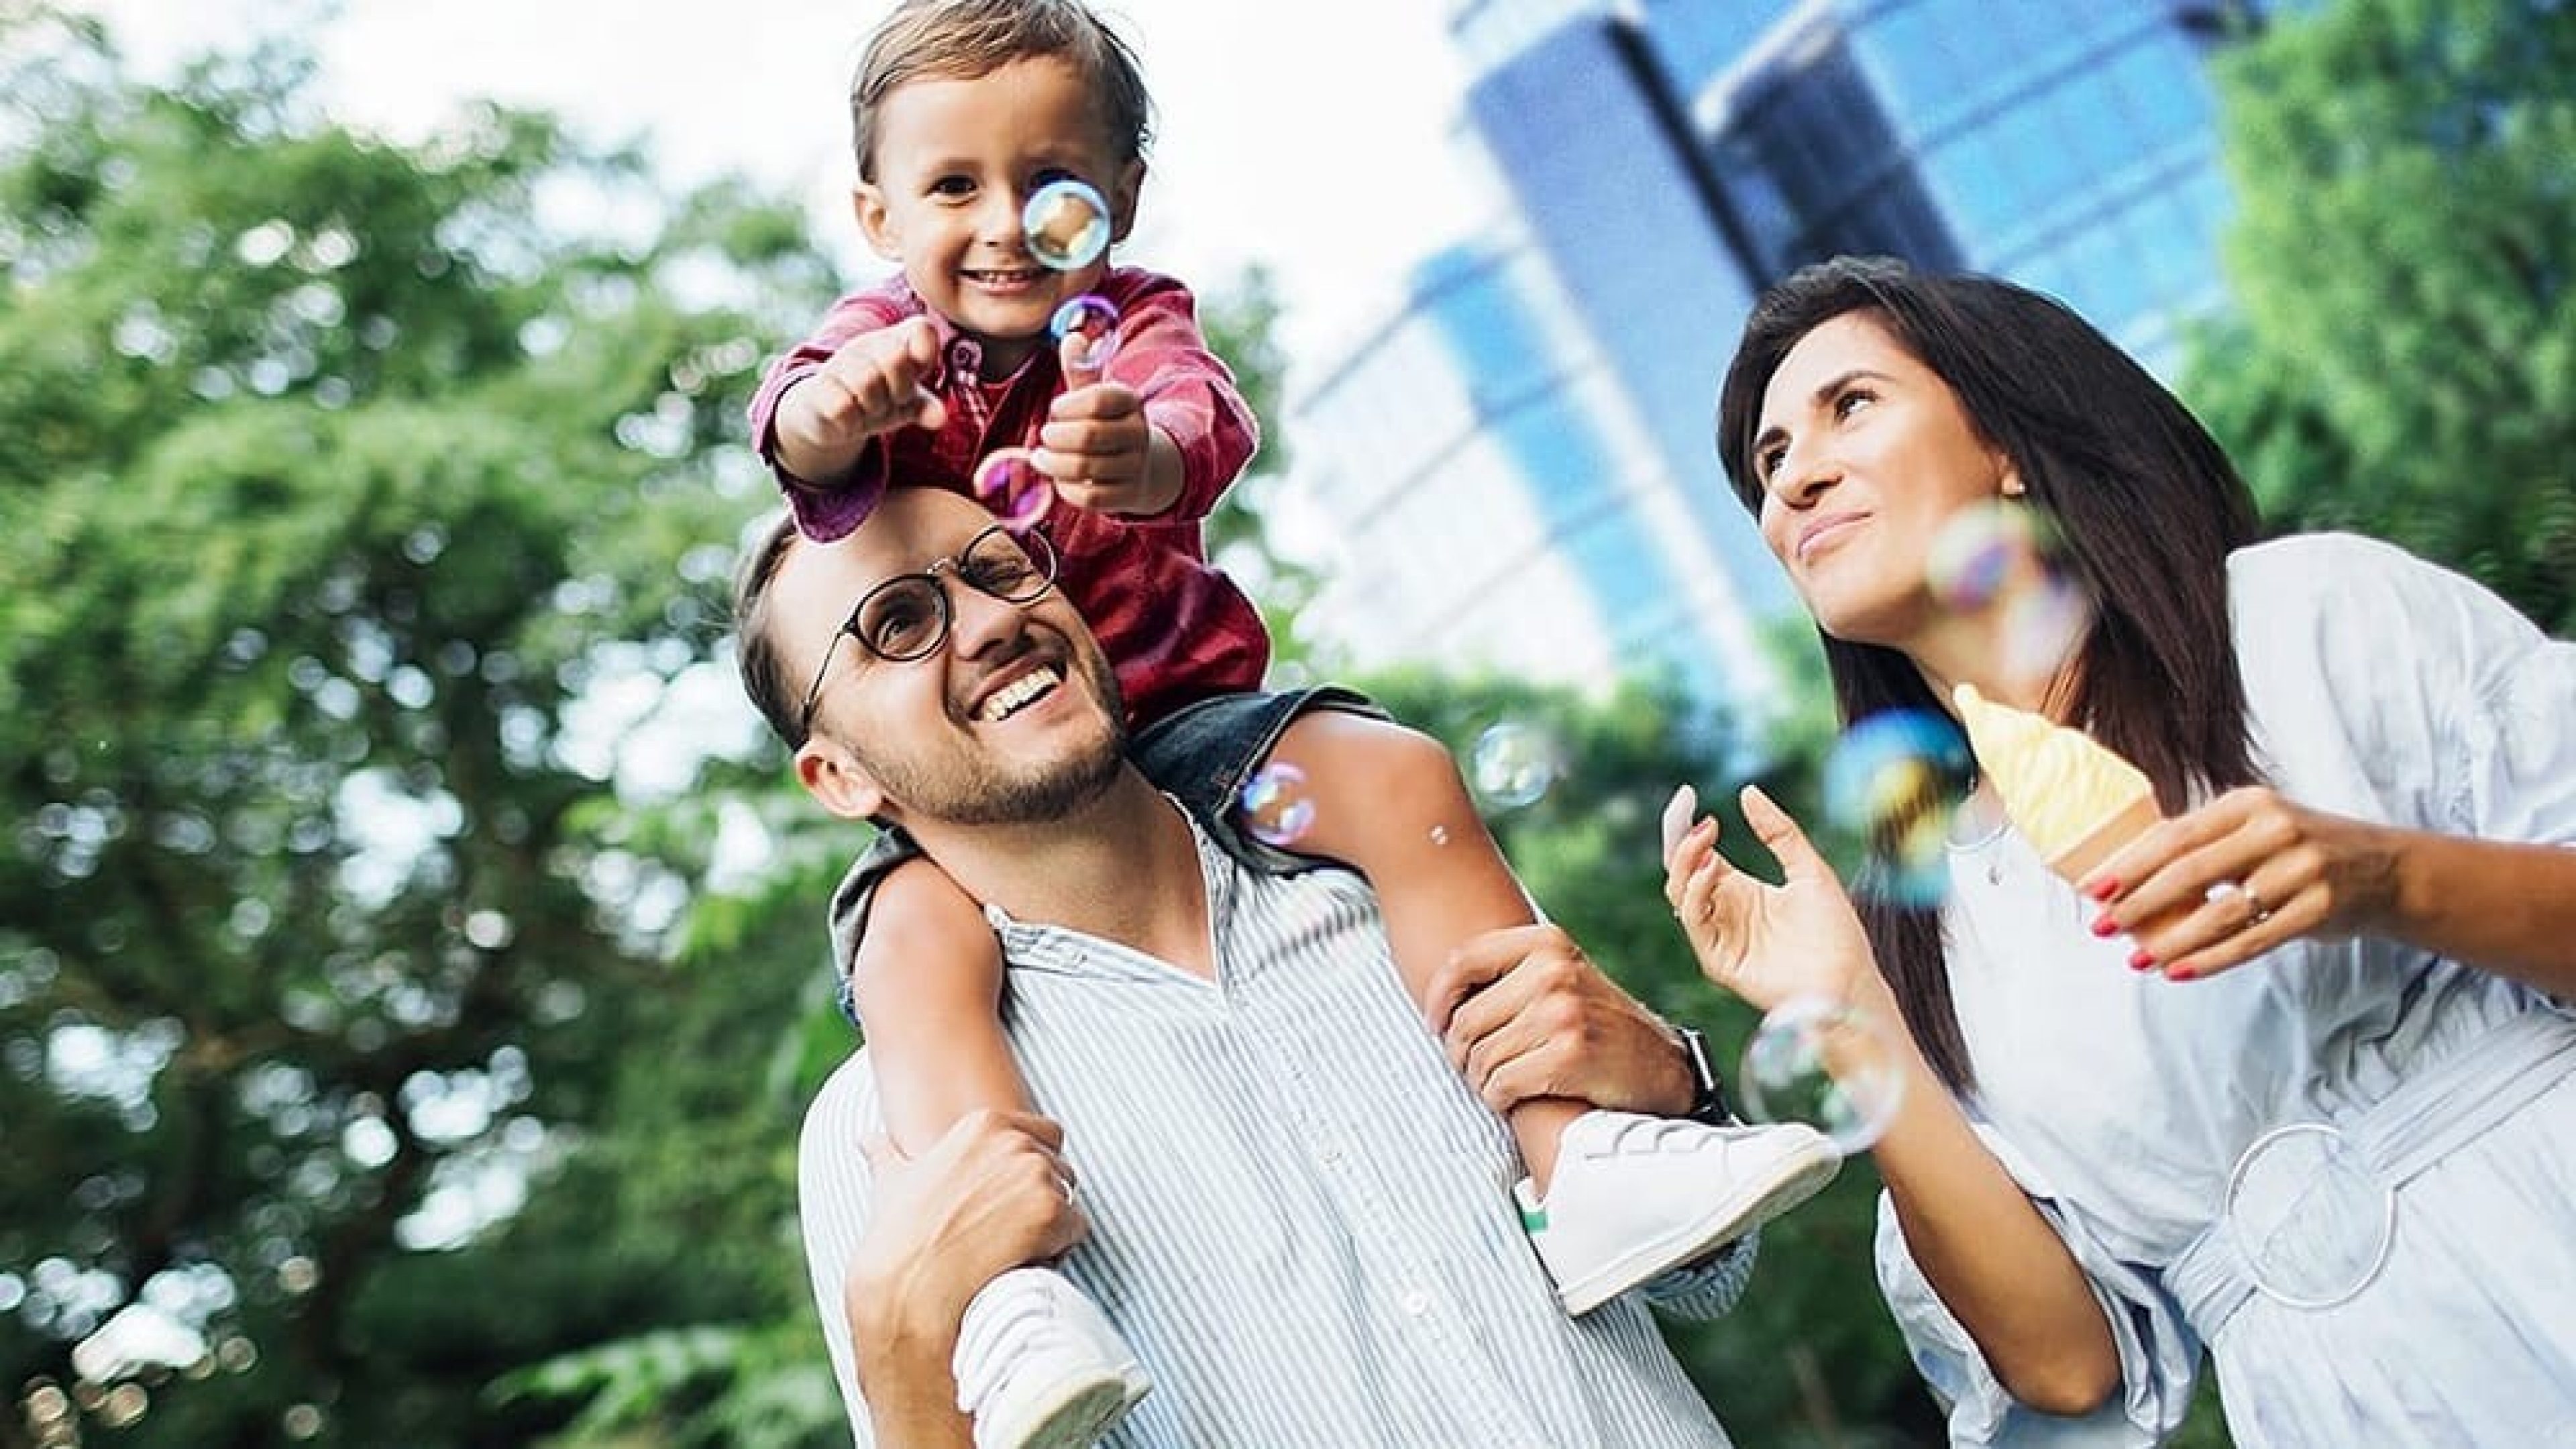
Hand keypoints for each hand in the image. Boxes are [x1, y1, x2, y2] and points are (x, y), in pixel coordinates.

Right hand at [775, 317, 947, 477]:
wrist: (826, 413)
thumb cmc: (877, 400)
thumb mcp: (906, 403)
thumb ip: (926, 406)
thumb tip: (940, 418)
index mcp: (896, 343)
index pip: (922, 330)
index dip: (925, 353)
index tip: (917, 371)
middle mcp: (867, 347)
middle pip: (895, 357)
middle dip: (900, 390)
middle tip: (891, 400)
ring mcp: (839, 364)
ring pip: (867, 382)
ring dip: (873, 408)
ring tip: (867, 410)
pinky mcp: (817, 387)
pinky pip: (842, 407)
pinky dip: (851, 422)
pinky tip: (848, 420)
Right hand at [842, 1109, 1087, 1353]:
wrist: (910, 1288)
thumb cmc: (899, 1239)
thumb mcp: (891, 1184)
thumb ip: (886, 1154)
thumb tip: (866, 1138)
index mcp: (985, 1124)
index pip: (1045, 1134)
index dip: (1032, 1170)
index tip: (1006, 1201)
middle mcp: (1016, 1141)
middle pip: (1060, 1167)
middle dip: (1042, 1199)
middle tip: (1004, 1232)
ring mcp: (1036, 1174)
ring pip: (1069, 1198)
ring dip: (1051, 1225)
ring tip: (1009, 1249)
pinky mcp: (1052, 1211)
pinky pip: (1077, 1228)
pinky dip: (1060, 1249)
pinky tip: (1023, 1262)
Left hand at [1033, 382, 1174, 516]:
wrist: (1143, 466)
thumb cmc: (1106, 424)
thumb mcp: (1095, 394)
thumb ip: (1081, 368)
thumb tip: (1073, 338)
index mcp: (1129, 402)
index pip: (1098, 400)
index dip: (1067, 406)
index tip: (1056, 409)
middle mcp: (1137, 434)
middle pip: (1088, 436)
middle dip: (1056, 437)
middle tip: (1045, 435)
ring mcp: (1134, 467)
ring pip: (1085, 469)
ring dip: (1053, 463)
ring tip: (1041, 457)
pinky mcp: (1126, 496)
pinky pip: (1090, 497)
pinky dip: (1066, 488)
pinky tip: (1059, 479)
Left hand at [1424, 923, 1693, 1117]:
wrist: (1661, 1067)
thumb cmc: (1597, 1026)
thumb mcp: (1562, 979)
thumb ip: (1511, 974)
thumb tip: (1439, 992)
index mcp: (1547, 943)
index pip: (1463, 960)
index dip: (1437, 997)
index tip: (1435, 1023)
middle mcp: (1554, 971)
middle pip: (1466, 1020)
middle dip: (1460, 1053)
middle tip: (1473, 1068)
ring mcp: (1563, 1012)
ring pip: (1481, 1057)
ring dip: (1481, 1080)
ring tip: (1499, 1083)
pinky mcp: (1569, 1054)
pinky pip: (1500, 1084)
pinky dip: (1499, 1098)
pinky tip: (1514, 1098)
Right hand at [1664, 784, 1880, 1014]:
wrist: (1850, 981)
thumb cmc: (1836, 932)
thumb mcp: (1809, 869)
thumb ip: (1779, 832)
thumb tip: (1748, 791)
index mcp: (1741, 890)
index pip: (1698, 853)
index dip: (1687, 825)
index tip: (1688, 794)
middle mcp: (1724, 911)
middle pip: (1681, 870)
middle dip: (1681, 839)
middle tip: (1696, 814)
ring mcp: (1719, 936)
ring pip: (1679, 893)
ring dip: (1686, 861)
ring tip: (1707, 839)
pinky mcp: (1718, 960)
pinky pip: (1694, 921)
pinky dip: (1695, 893)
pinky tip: (1711, 871)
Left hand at [2081, 785, 2401, 980]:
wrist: (2386, 870)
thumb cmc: (2301, 851)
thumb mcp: (2257, 828)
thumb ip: (2206, 843)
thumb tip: (2129, 871)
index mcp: (2248, 805)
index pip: (2175, 835)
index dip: (2130, 864)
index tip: (2093, 889)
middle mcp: (2275, 830)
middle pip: (2189, 872)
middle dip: (2137, 902)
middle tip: (2101, 926)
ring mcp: (2301, 869)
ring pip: (2219, 913)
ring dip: (2171, 940)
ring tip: (2136, 958)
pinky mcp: (2319, 909)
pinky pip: (2252, 940)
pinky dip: (2211, 960)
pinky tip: (2179, 971)